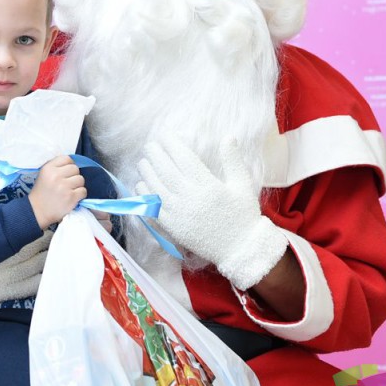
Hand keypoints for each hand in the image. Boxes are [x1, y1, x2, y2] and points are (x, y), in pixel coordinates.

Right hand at [28, 155, 86, 228]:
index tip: (66, 173)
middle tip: (68, 183)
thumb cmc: (41, 192)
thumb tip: (71, 163)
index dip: (68, 165)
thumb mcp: (43, 174)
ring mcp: (64, 187)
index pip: (67, 159)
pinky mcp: (71, 197)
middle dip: (73, 176)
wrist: (37, 211)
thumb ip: (55, 167)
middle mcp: (56, 176)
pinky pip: (83, 191)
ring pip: (81, 179)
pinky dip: (80, 195)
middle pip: (75, 169)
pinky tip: (73, 197)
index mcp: (48, 168)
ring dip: (77, 185)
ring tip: (70, 190)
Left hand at [138, 137, 286, 289]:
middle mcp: (191, 198)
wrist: (240, 249)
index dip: (172, 144)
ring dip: (147, 172)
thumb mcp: (242, 185)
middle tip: (150, 145)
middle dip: (155, 154)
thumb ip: (233, 161)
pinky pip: (153, 208)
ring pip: (156, 187)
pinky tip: (142, 184)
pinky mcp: (172, 227)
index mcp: (208, 186)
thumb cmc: (243, 216)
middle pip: (166, 170)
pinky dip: (145, 194)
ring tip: (143, 161)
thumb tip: (228, 137)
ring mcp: (179, 214)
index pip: (184, 158)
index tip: (165, 135)